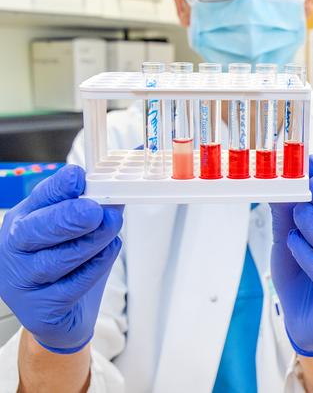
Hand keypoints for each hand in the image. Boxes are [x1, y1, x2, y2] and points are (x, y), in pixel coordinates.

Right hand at [0, 165, 122, 353]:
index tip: (78, 177)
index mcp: (24, 220)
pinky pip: (70, 287)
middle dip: (67, 218)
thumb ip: (102, 198)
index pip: (39, 199)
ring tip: (112, 228)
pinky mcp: (40, 310)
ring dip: (92, 242)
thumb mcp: (82, 226)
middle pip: (35, 230)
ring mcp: (23, 282)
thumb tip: (134, 161)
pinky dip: (95, 267)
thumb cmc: (71, 264)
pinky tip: (107, 253)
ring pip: (56, 260)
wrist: (62, 314)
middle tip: (95, 211)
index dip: (58, 187)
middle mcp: (15, 250)